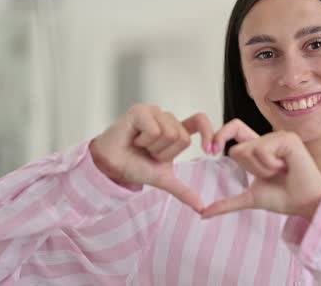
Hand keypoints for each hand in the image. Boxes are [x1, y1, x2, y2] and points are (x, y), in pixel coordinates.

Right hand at [89, 104, 214, 211]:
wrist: (111, 167)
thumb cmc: (135, 166)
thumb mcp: (164, 179)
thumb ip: (184, 191)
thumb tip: (202, 209)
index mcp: (175, 130)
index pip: (199, 120)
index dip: (209, 133)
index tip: (210, 151)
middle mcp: (167, 118)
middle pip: (183, 137)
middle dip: (165, 153)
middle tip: (148, 152)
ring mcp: (154, 112)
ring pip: (170, 134)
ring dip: (153, 148)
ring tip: (140, 146)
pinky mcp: (140, 111)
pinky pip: (155, 131)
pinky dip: (144, 141)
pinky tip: (134, 140)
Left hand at [202, 123, 320, 219]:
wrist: (305, 203)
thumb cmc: (284, 198)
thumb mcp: (250, 198)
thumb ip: (227, 202)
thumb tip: (203, 214)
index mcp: (258, 147)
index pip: (234, 130)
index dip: (219, 135)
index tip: (210, 151)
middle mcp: (268, 138)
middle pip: (237, 148)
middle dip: (249, 169)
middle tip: (270, 175)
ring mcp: (278, 136)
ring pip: (249, 150)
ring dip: (262, 169)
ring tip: (280, 172)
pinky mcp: (287, 138)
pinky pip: (262, 150)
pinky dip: (270, 165)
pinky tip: (286, 168)